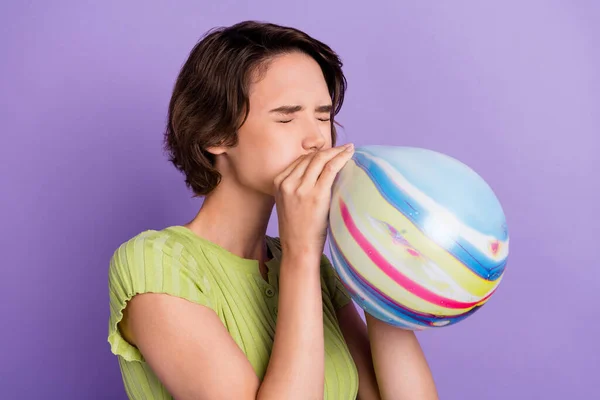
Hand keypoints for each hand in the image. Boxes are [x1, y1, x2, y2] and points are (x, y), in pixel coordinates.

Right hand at [274, 143, 354, 259]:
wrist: (298, 248)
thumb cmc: (297, 229)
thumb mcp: (288, 203)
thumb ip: (296, 187)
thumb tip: (317, 174)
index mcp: (279, 182)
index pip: (300, 161)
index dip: (316, 154)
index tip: (329, 153)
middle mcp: (288, 182)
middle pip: (310, 157)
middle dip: (328, 150)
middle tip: (343, 148)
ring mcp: (301, 187)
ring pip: (320, 159)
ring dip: (337, 151)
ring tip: (348, 149)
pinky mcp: (316, 194)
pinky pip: (330, 168)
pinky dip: (341, 158)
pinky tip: (350, 154)